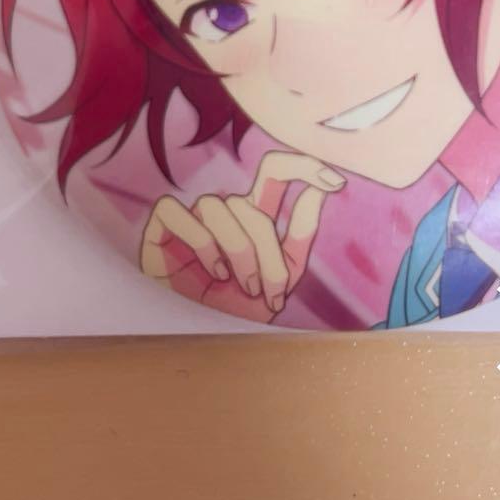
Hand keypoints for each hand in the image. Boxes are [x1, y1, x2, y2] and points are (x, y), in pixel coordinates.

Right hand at [139, 151, 345, 322]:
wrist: (200, 334)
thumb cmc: (240, 300)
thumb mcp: (282, 274)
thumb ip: (300, 235)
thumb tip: (318, 191)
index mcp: (254, 212)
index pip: (275, 169)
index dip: (302, 165)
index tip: (336, 182)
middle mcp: (226, 207)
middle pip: (252, 208)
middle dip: (267, 253)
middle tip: (272, 292)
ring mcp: (194, 213)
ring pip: (219, 208)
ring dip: (237, 251)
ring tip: (241, 285)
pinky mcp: (163, 223)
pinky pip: (178, 211)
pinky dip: (200, 242)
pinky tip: (213, 271)